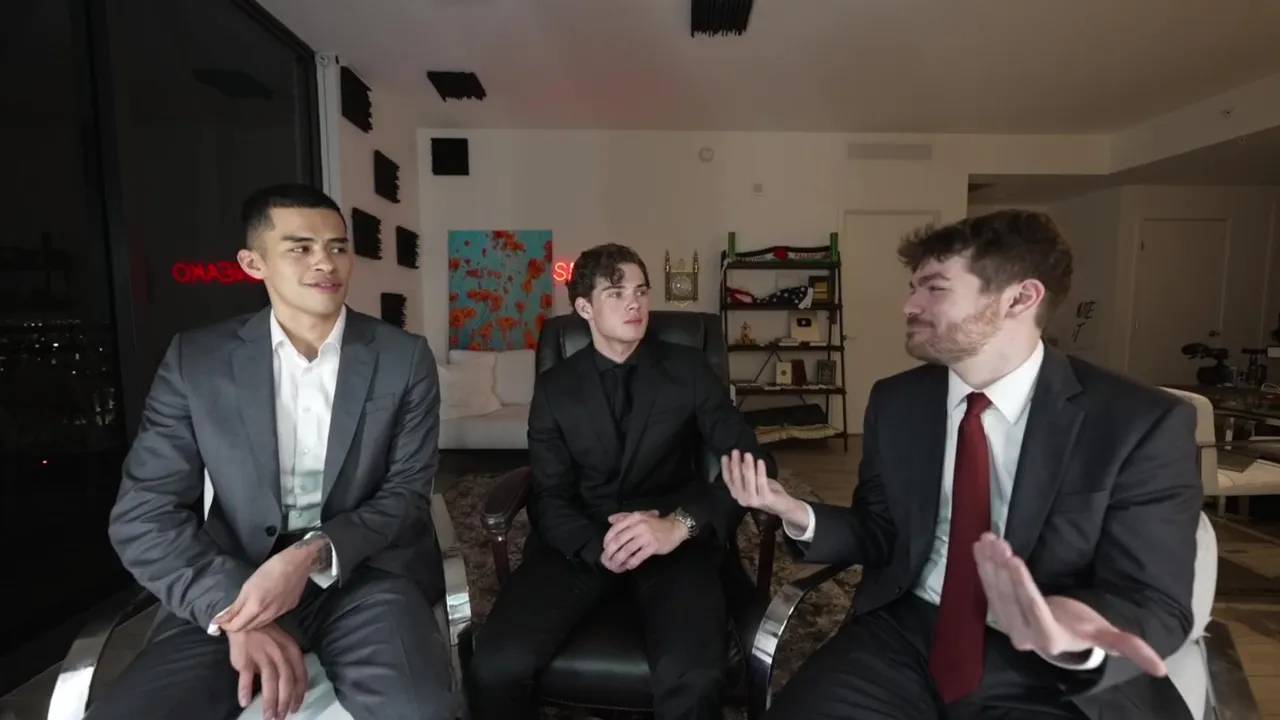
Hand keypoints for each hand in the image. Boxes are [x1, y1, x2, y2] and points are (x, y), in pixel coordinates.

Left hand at [217, 537, 326, 632]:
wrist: (297, 563)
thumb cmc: (270, 569)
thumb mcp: (248, 585)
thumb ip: (236, 605)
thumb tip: (221, 619)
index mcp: (256, 607)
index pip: (236, 627)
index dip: (225, 625)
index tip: (219, 620)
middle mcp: (268, 614)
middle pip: (248, 628)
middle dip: (236, 625)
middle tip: (229, 618)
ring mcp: (279, 613)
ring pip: (260, 624)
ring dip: (249, 623)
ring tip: (244, 615)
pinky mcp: (288, 608)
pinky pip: (271, 618)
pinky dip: (262, 617)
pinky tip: (262, 608)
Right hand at [228, 622, 306, 719]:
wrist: (244, 620)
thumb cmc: (266, 635)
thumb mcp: (283, 645)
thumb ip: (288, 664)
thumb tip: (290, 687)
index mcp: (292, 651)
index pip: (300, 676)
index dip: (299, 695)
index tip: (295, 708)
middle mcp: (280, 654)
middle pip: (286, 682)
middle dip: (285, 703)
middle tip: (281, 718)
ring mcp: (263, 655)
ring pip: (270, 683)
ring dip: (269, 702)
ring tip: (268, 717)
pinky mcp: (245, 658)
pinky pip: (246, 677)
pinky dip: (246, 690)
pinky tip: (244, 702)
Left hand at [601, 510, 685, 570]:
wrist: (675, 528)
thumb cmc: (656, 523)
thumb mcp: (640, 516)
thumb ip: (624, 517)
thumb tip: (609, 519)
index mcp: (634, 518)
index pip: (615, 529)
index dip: (607, 540)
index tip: (605, 548)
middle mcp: (638, 526)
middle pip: (619, 540)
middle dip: (610, 552)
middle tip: (607, 559)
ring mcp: (646, 536)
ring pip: (627, 550)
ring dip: (619, 559)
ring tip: (616, 565)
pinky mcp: (653, 546)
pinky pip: (638, 556)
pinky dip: (632, 562)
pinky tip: (629, 566)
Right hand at [721, 450, 807, 526]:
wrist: (782, 506)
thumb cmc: (767, 492)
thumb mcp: (753, 481)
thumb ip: (745, 473)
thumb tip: (738, 459)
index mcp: (737, 494)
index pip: (728, 480)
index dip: (726, 468)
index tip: (725, 456)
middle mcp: (742, 499)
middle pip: (737, 480)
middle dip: (735, 464)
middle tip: (735, 451)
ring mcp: (753, 500)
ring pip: (749, 481)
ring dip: (748, 466)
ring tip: (747, 454)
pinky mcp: (764, 499)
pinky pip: (761, 483)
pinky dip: (761, 471)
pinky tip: (760, 461)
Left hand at [974, 533, 1166, 675]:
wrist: (1059, 637)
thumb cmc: (1083, 629)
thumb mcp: (1105, 636)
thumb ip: (1128, 645)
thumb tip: (1160, 667)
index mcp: (1050, 637)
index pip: (1034, 608)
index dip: (1023, 584)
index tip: (1015, 559)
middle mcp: (1023, 634)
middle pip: (1009, 597)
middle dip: (1001, 567)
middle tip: (998, 541)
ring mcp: (1007, 623)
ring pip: (995, 590)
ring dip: (989, 563)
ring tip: (987, 538)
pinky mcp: (998, 612)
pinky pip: (988, 587)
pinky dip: (982, 566)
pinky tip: (979, 545)